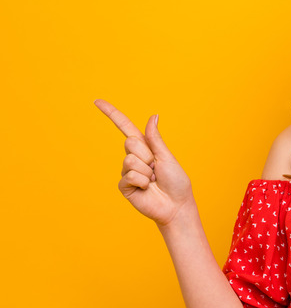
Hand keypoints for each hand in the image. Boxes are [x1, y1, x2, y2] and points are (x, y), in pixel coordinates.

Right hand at [95, 99, 193, 225]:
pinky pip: (130, 176)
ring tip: (153, 180)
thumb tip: (153, 116)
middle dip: (147, 154)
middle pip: (130, 142)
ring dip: (147, 171)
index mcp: (145, 147)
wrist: (176, 206)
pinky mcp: (124, 186)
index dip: (112, 114)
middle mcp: (134, 157)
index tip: (96, 101)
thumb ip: (155, 138)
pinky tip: (147, 189)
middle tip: (156, 168)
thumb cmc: (176, 182)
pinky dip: (142, 182)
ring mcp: (127, 172)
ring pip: (130, 160)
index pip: (125, 127)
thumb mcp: (166, 156)